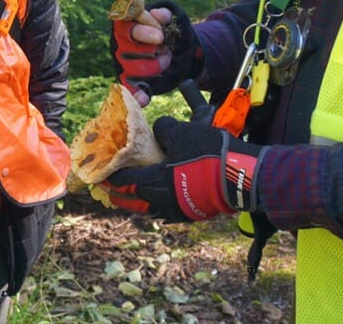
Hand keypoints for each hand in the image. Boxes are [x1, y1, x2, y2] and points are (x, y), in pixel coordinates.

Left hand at [99, 117, 263, 221]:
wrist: (241, 177)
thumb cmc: (209, 154)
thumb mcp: (182, 132)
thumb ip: (163, 129)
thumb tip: (158, 130)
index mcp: (153, 183)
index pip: (122, 181)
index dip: (109, 176)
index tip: (101, 171)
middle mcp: (161, 202)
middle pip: (131, 201)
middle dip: (118, 194)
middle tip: (111, 186)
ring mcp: (177, 211)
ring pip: (148, 209)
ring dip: (137, 201)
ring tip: (132, 192)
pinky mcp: (192, 213)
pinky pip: (166, 211)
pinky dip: (157, 204)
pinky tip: (159, 196)